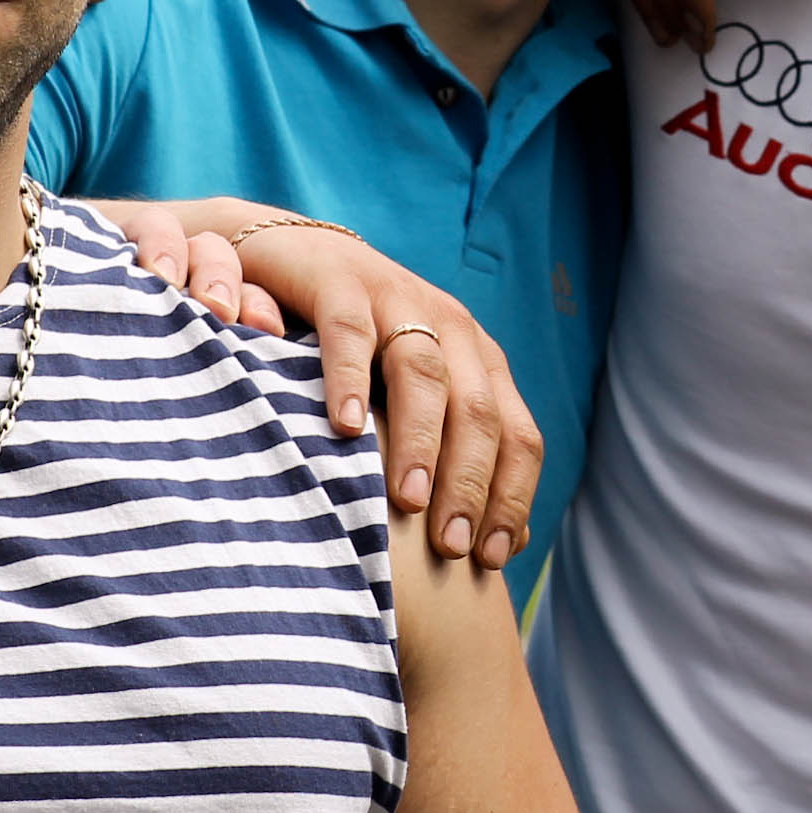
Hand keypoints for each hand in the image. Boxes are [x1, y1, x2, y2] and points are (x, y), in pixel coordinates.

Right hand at [89, 197, 542, 572]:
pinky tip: (344, 429)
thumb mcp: (409, 401)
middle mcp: (449, 326)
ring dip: (419, 440)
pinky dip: (350, 379)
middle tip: (451, 546)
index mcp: (478, 359)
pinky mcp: (340, 280)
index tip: (494, 557)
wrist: (293, 255)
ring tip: (406, 501)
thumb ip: (454, 456)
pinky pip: (350, 333)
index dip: (512, 495)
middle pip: (478, 410)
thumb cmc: (356, 351)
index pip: (518, 433)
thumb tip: (513, 544)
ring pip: (425, 373)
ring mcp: (397, 298)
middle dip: (470, 483)